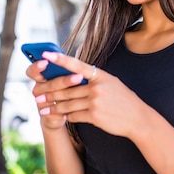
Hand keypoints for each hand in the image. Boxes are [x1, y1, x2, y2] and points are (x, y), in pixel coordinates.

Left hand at [27, 51, 146, 137]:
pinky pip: (74, 116)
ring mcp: (95, 101)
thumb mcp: (111, 83)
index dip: (60, 60)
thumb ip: (94, 79)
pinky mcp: (94, 116)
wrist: (137, 118)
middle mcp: (97, 87)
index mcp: (100, 75)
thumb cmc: (123, 100)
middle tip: (36, 96)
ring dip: (54, 108)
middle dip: (50, 93)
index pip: (77, 65)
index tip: (46, 55)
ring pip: (68, 104)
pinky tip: (59, 118)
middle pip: (67, 89)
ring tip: (43, 110)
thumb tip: (74, 75)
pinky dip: (66, 117)